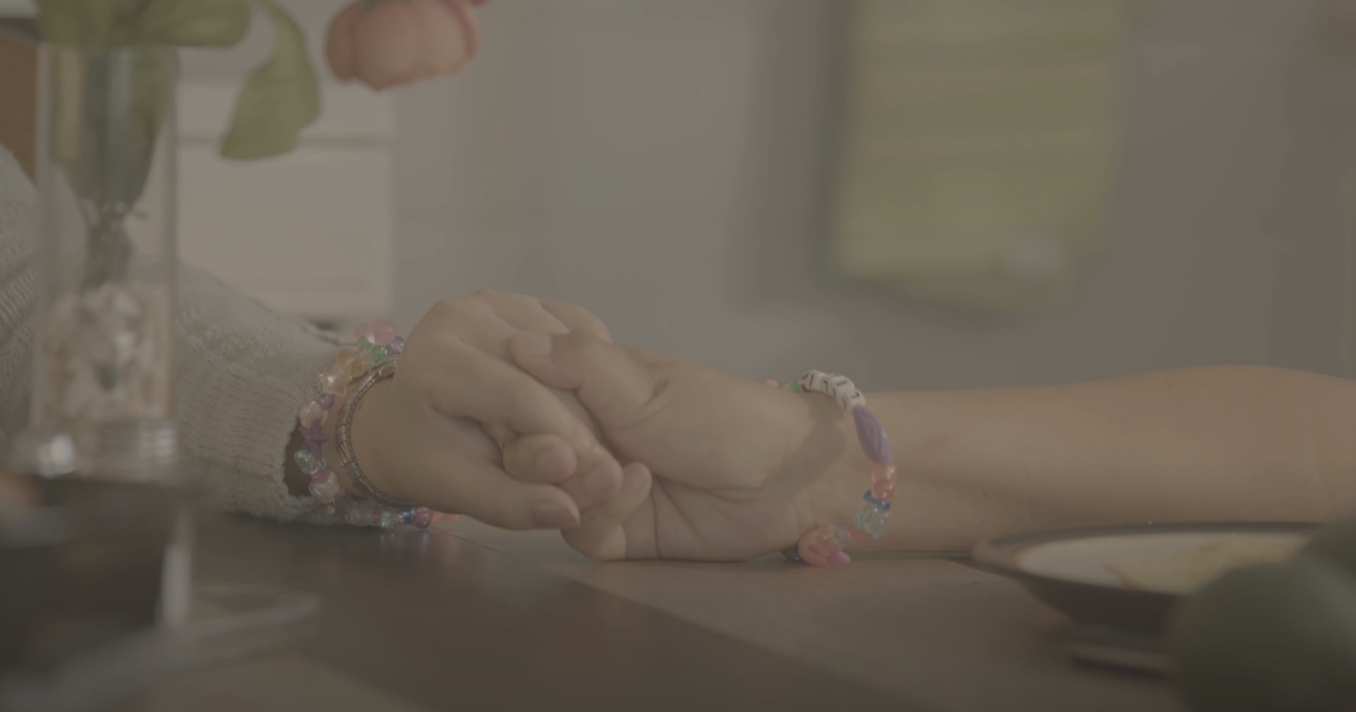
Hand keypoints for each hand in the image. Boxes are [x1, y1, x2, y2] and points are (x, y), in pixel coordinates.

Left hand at [341, 291, 627, 529]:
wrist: (408, 420)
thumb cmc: (427, 457)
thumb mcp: (459, 492)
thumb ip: (510, 503)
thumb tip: (567, 511)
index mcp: (434, 359)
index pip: (519, 396)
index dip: (567, 440)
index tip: (601, 479)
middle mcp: (465, 315)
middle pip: (553, 374)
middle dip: (585, 428)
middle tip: (597, 472)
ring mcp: (499, 302)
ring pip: (576, 354)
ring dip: (593, 404)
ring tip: (578, 442)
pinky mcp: (529, 301)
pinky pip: (584, 337)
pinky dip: (594, 376)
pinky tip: (579, 405)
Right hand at [505, 331, 871, 560]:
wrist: (784, 477)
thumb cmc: (720, 414)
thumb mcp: (643, 384)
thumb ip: (578, 365)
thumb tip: (515, 342)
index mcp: (586, 391)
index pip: (520, 398)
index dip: (512, 407)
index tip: (519, 408)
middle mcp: (586, 437)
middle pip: (523, 454)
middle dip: (537, 455)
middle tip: (566, 452)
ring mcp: (599, 486)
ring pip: (545, 496)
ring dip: (575, 485)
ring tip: (617, 472)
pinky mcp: (619, 532)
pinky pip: (581, 532)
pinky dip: (602, 513)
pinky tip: (640, 489)